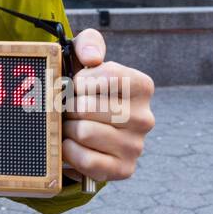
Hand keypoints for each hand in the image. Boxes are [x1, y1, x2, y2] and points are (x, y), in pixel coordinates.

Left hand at [62, 28, 154, 183]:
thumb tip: (92, 58)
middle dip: (69, 106)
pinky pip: (85, 160)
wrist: (82, 124)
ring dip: (68, 128)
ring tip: (72, 124)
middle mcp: (145, 117)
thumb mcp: (84, 57)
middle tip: (70, 108)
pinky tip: (72, 143)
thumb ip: (88, 43)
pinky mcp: (123, 170)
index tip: (78, 85)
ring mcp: (136, 146)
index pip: (108, 77)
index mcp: (141, 86)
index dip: (82, 80)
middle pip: (88, 107)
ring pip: (84, 133)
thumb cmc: (84, 87)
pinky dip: (70, 151)